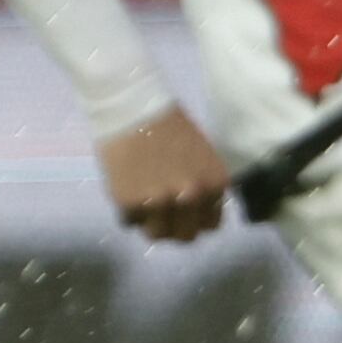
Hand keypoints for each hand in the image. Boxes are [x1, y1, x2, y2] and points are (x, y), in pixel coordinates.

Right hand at [95, 108, 229, 242]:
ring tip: (141, 203)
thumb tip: (195, 210)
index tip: (184, 212)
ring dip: (149, 222)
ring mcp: (160, 203)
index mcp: (214, 184)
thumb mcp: (201, 156)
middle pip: (185, 236)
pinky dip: (127, 211)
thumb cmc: (169, 124)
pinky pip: (129, 222)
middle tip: (161, 213)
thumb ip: (203, 185)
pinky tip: (126, 189)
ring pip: (156, 234)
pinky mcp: (130, 203)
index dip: (195, 218)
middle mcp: (192, 197)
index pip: (211, 225)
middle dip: (174, 226)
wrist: (132, 106)